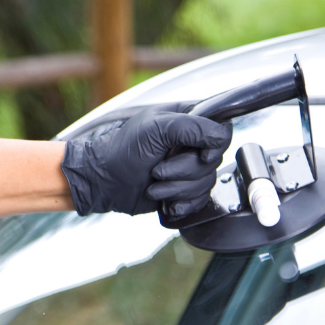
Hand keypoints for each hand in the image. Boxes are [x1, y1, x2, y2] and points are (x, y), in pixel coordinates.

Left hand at [62, 107, 232, 216]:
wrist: (103, 182)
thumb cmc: (122, 150)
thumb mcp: (156, 128)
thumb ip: (192, 127)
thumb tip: (219, 137)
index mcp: (188, 121)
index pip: (221, 130)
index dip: (213, 145)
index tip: (198, 153)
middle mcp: (191, 144)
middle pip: (214, 161)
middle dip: (184, 171)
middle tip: (157, 170)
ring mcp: (187, 168)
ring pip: (206, 183)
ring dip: (176, 189)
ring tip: (153, 185)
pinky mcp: (182, 190)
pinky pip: (199, 201)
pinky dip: (181, 204)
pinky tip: (165, 201)